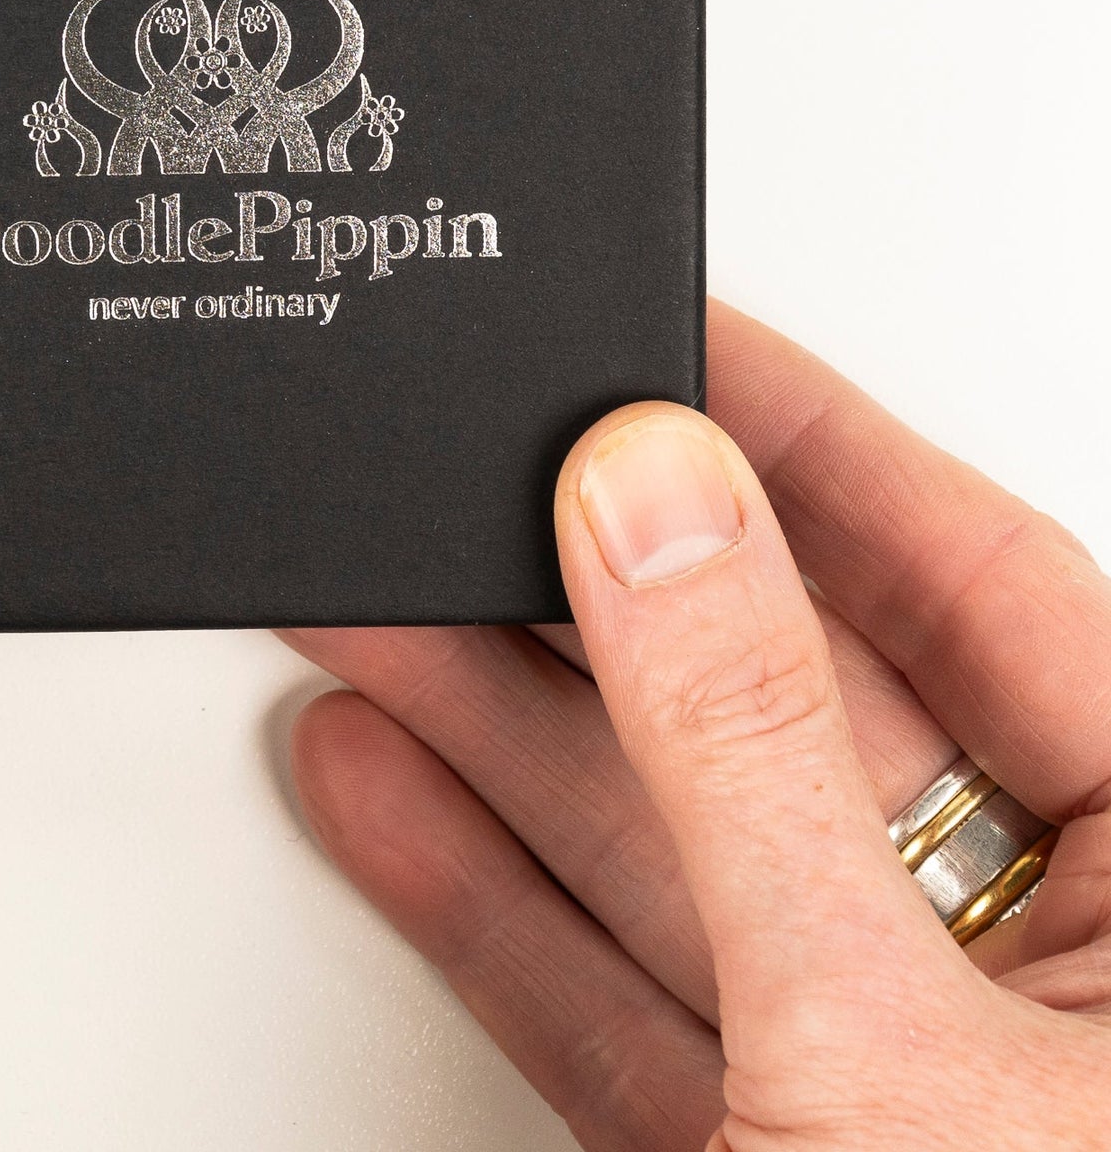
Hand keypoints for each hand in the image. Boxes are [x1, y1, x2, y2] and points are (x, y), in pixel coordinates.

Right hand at [285, 301, 1110, 1149]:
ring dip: (495, 729)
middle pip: (781, 706)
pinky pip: (609, 986)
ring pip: (665, 838)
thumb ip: (751, 756)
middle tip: (480, 479)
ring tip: (373, 616)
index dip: (818, 445)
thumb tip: (655, 508)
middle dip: (590, 593)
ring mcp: (887, 1067)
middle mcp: (1041, 971)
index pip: (979, 585)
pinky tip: (391, 787)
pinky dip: (485, 898)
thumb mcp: (888, 1046)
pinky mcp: (757, 1147)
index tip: (679, 344)